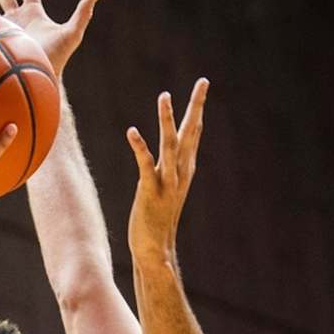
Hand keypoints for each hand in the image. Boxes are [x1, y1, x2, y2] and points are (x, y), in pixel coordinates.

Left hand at [126, 78, 208, 264]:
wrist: (154, 252)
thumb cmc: (159, 223)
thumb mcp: (169, 192)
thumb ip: (172, 172)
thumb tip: (178, 157)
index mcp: (185, 171)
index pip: (194, 134)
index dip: (198, 109)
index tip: (202, 85)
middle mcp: (180, 173)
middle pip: (191, 134)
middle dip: (196, 106)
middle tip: (203, 82)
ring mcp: (166, 183)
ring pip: (170, 146)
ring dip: (167, 121)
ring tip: (164, 96)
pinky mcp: (149, 192)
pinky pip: (145, 166)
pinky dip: (140, 148)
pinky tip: (131, 131)